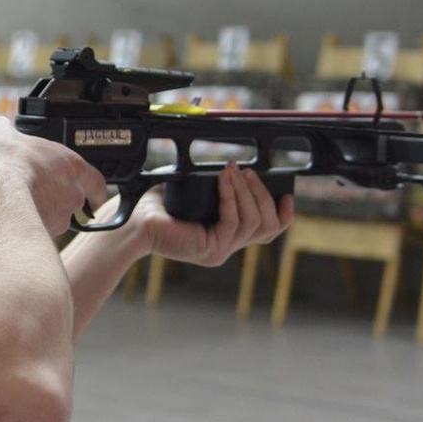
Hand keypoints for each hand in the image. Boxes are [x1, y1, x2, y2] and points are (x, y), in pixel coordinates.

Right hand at [0, 116, 108, 235]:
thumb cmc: (5, 158)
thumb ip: (4, 129)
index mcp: (71, 164)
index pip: (96, 181)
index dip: (96, 190)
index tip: (96, 196)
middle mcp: (72, 193)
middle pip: (71, 201)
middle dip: (55, 200)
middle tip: (34, 194)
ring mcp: (60, 217)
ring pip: (55, 220)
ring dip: (41, 215)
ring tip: (16, 208)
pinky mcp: (44, 235)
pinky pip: (38, 234)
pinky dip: (26, 229)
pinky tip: (9, 222)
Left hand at [133, 164, 292, 266]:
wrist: (136, 219)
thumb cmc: (161, 204)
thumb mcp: (199, 192)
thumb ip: (222, 188)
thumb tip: (239, 170)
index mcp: (227, 236)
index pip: (268, 232)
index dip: (283, 214)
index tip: (287, 195)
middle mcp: (227, 247)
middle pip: (267, 226)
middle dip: (261, 195)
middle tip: (248, 172)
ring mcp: (220, 251)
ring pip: (252, 223)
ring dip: (246, 192)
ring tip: (233, 171)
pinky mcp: (210, 249)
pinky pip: (232, 221)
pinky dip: (231, 197)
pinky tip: (223, 181)